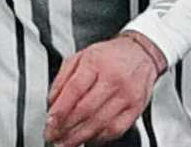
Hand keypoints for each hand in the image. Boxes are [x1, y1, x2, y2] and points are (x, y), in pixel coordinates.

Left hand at [44, 33, 163, 145]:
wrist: (140, 53)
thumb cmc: (108, 55)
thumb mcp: (80, 56)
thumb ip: (63, 78)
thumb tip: (51, 101)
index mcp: (95, 63)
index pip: (75, 89)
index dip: (60, 109)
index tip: (50, 122)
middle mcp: (112, 80)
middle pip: (86, 109)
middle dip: (66, 127)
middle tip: (53, 136)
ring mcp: (126, 96)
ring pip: (100, 122)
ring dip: (80, 137)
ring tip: (66, 143)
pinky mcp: (136, 109)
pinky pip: (116, 129)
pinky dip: (99, 137)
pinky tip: (87, 139)